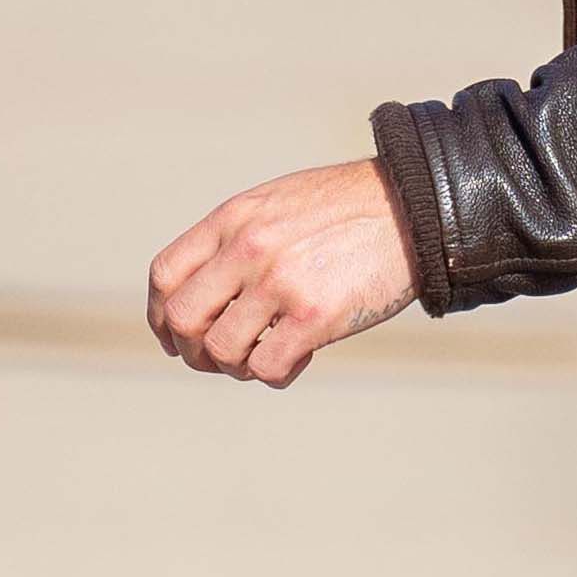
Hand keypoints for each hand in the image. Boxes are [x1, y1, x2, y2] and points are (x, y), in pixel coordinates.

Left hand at [146, 157, 420, 386]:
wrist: (414, 206)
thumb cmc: (350, 208)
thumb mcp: (280, 204)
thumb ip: (239, 238)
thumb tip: (206, 293)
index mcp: (235, 217)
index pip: (166, 275)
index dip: (162, 316)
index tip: (177, 336)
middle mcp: (249, 247)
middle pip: (183, 319)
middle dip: (193, 350)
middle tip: (219, 357)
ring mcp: (280, 281)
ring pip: (221, 351)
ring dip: (236, 366)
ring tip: (265, 355)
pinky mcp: (314, 315)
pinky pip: (268, 367)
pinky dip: (276, 373)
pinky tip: (299, 357)